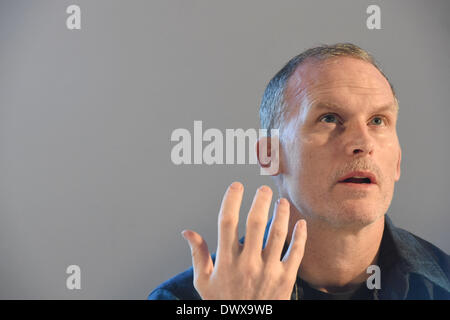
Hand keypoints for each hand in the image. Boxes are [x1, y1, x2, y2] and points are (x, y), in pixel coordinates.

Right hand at [181, 182, 306, 299]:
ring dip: (281, 214)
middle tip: (262, 189)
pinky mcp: (286, 280)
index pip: (226, 222)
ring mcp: (268, 271)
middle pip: (255, 223)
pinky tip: (301, 223)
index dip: (231, 200)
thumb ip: (197, 255)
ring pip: (277, 234)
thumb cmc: (223, 303)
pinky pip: (296, 253)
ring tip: (281, 201)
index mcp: (226, 261)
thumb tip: (187, 232)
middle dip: (259, 201)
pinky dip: (300, 237)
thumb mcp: (204, 282)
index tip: (235, 186)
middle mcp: (248, 264)